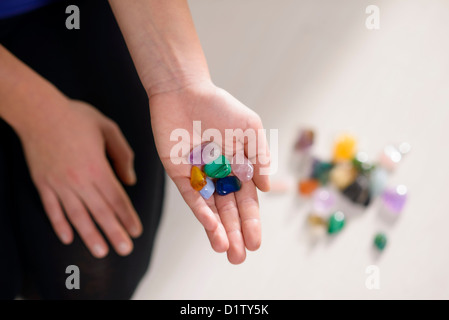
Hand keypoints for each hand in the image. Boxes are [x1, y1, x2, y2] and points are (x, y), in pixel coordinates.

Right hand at [18, 100, 141, 257]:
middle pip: (100, 212)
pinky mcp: (43, 183)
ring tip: (100, 252)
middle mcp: (78, 180)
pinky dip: (60, 224)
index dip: (128, 216)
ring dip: (89, 235)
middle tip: (125, 250)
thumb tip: (130, 180)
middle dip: (114, 232)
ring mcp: (59, 184)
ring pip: (76, 215)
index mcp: (97, 167)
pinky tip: (68, 238)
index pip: (117, 198)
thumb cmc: (76, 117)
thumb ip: (123, 155)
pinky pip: (52, 209)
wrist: (38, 111)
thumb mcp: (108, 129)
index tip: (137, 231)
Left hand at [149, 81, 269, 263]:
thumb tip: (264, 187)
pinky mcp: (180, 173)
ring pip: (210, 209)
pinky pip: (191, 196)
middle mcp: (219, 176)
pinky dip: (201, 212)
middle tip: (240, 257)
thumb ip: (259, 157)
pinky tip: (211, 227)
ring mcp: (199, 176)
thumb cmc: (221, 107)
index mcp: (238, 167)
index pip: (246, 201)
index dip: (251, 221)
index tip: (256, 242)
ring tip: (226, 251)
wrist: (186, 91)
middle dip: (235, 233)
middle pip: (228, 210)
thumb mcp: (250, 129)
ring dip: (218, 230)